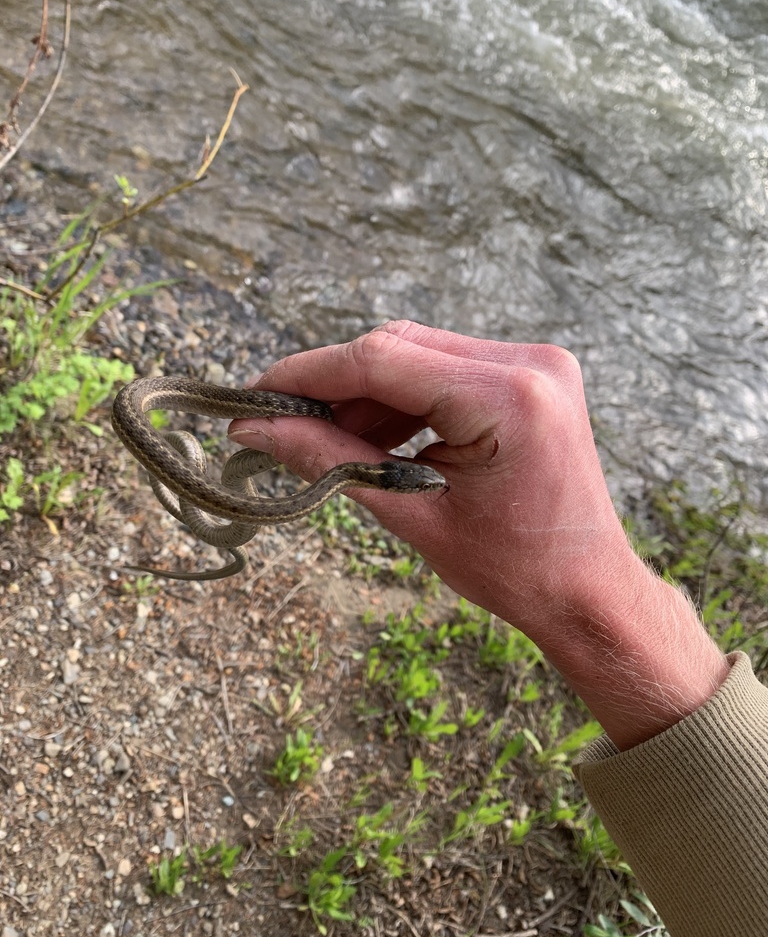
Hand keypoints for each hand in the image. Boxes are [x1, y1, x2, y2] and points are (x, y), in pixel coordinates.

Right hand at [229, 321, 728, 747]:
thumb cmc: (515, 570)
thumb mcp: (414, 515)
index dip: (308, 375)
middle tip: (283, 426)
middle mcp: (529, 362)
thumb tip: (256, 429)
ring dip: (367, 395)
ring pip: (417, 354)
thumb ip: (332, 462)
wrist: (587, 588)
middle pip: (398, 348)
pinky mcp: (530, 373)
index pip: (382, 360)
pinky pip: (446, 368)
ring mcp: (535, 362)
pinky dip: (403, 399)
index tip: (255, 395)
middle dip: (334, 387)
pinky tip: (376, 438)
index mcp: (509, 398)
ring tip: (329, 444)